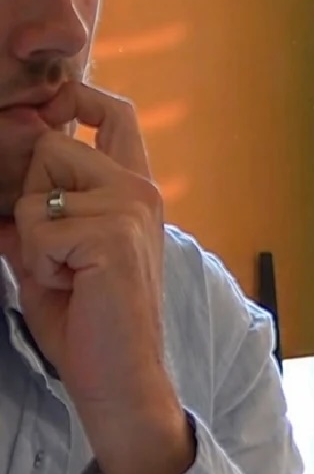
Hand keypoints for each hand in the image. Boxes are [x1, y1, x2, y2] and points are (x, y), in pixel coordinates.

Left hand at [0, 82, 188, 473]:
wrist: (119, 374)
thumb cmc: (87, 317)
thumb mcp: (51, 249)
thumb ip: (37, 203)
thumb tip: (10, 146)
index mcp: (134, 190)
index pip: (114, 113)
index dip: (76, 99)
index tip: (53, 112)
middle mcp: (140, 189)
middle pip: (53, 145)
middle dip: (30, 196)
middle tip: (56, 253)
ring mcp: (130, 207)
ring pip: (38, 190)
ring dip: (32, 237)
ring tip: (65, 272)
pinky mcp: (113, 233)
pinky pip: (36, 226)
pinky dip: (38, 263)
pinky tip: (71, 286)